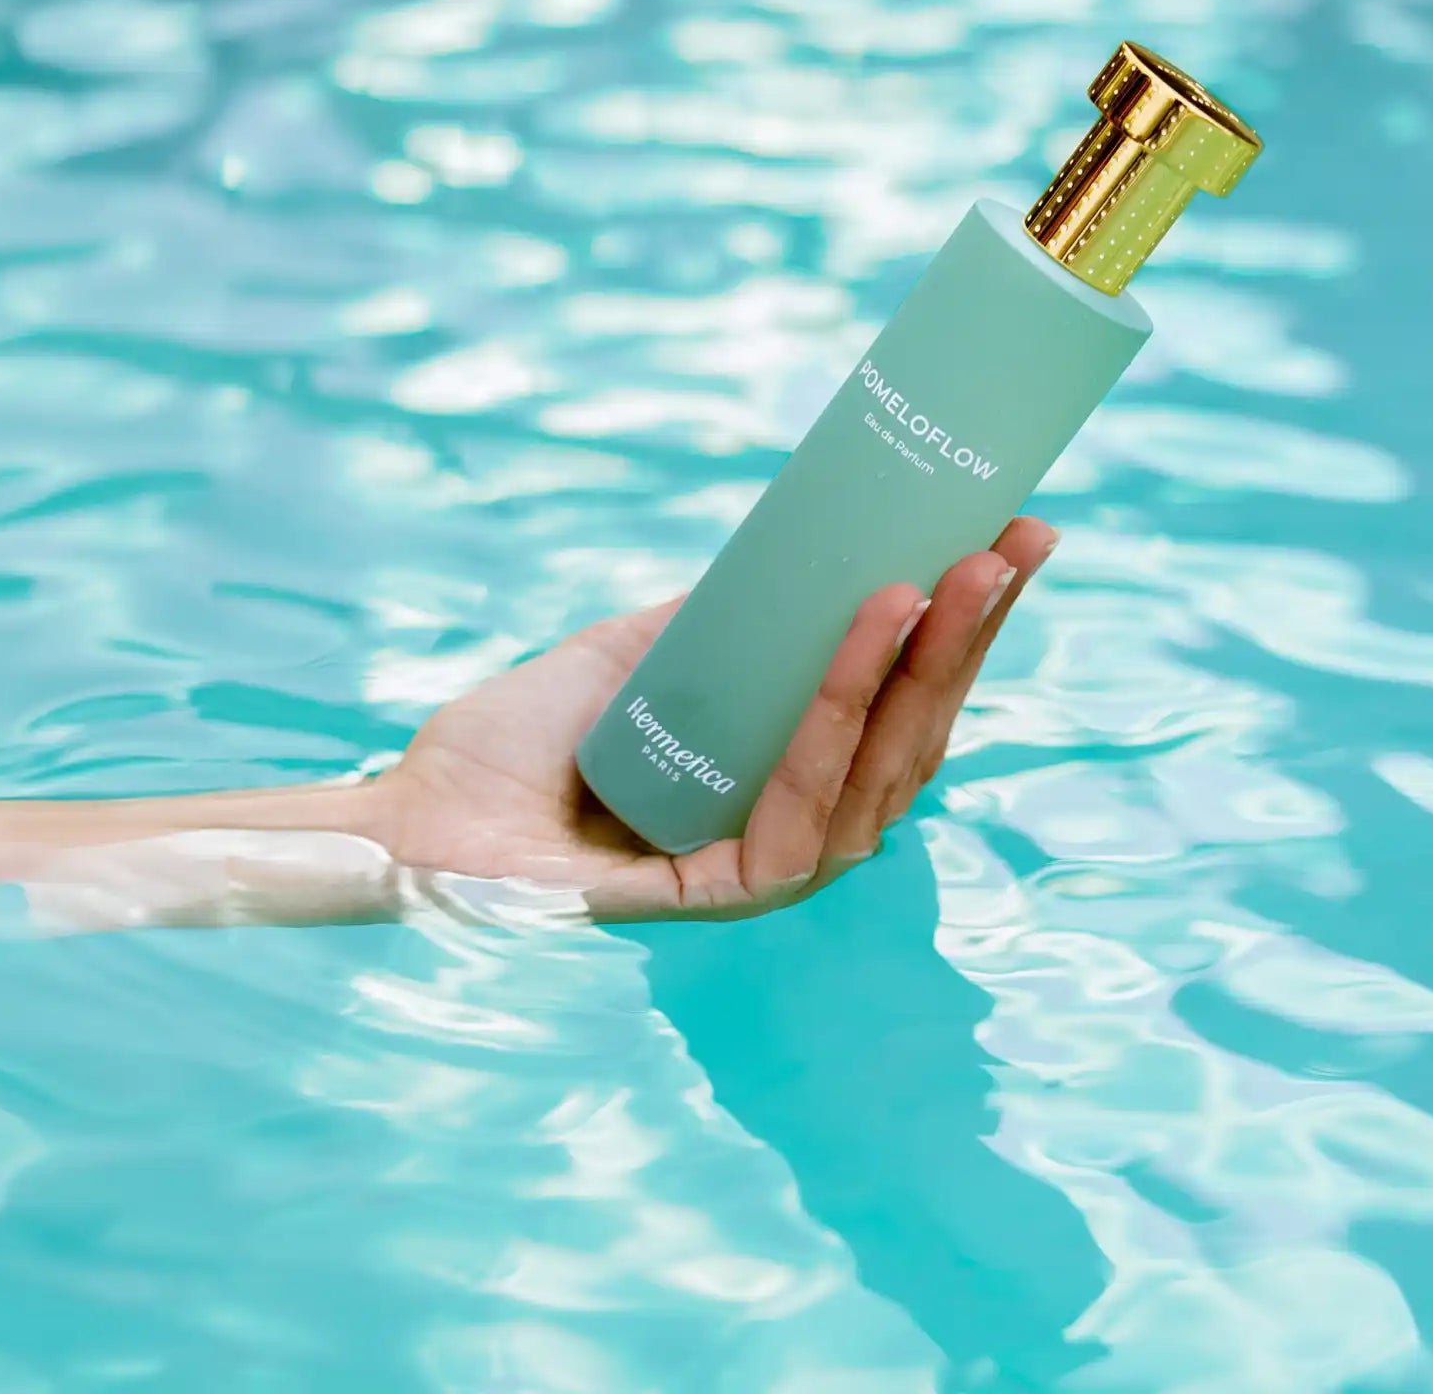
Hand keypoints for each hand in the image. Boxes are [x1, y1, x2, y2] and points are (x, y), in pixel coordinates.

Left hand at [375, 515, 1056, 920]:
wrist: (416, 812)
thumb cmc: (522, 739)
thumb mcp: (641, 649)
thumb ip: (718, 615)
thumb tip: (800, 540)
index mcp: (792, 783)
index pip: (905, 708)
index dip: (966, 630)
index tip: (1014, 537)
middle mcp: (797, 834)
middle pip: (915, 737)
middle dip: (973, 636)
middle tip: (1016, 539)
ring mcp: (767, 873)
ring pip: (879, 770)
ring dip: (927, 664)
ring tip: (957, 569)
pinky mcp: (723, 895)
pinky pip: (803, 801)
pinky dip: (839, 710)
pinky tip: (872, 628)